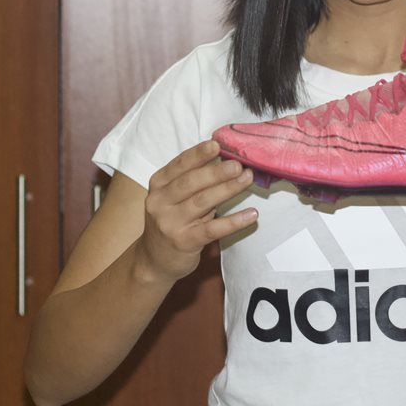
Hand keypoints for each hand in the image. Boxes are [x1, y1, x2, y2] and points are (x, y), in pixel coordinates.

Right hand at [140, 140, 256, 280]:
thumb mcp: (171, 197)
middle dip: (216, 172)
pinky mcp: (184, 242)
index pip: (179, 165)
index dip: (198, 154)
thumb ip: (192, 180)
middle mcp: (160, 202)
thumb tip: (225, 160)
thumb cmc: (171, 221)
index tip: (217, 145)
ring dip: (227, 189)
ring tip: (247, 179)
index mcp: (158, 185)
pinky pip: (213, 229)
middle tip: (238, 165)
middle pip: (191, 183)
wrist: (154, 260)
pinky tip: (251, 214)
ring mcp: (171, 223)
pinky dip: (234, 221)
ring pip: (202, 202)